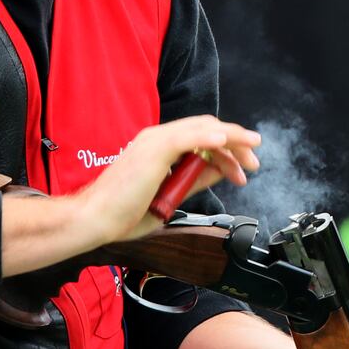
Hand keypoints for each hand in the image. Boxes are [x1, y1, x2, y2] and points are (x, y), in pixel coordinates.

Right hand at [1, 114, 259, 277]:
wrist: (95, 219)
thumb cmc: (122, 213)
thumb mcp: (170, 197)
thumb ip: (194, 180)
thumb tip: (218, 170)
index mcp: (158, 148)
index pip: (200, 138)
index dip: (226, 150)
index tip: (241, 171)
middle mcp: (156, 139)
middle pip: (206, 129)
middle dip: (236, 144)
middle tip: (254, 163)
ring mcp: (154, 142)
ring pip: (202, 129)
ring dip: (231, 141)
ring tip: (250, 156)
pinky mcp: (153, 150)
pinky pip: (188, 137)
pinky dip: (210, 137)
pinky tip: (226, 141)